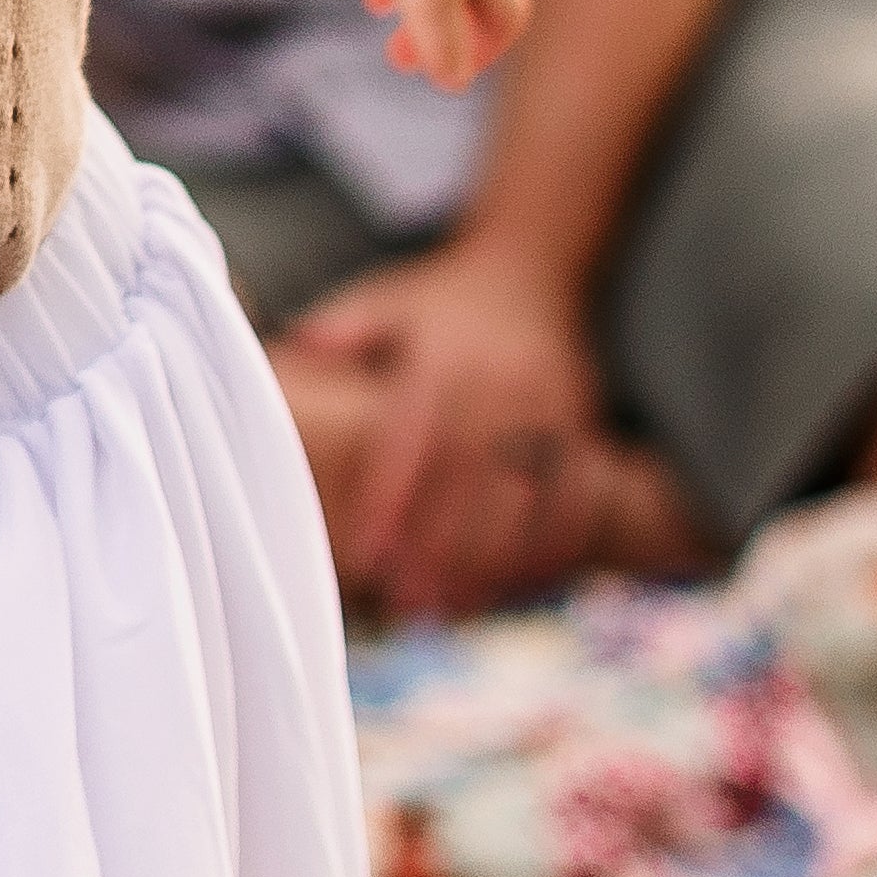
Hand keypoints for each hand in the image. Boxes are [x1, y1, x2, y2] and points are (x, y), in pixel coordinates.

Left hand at [287, 234, 598, 614]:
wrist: (531, 266)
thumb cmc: (441, 300)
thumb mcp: (387, 300)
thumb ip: (340, 329)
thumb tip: (293, 349)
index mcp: (443, 357)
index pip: (411, 439)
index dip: (390, 499)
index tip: (368, 554)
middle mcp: (499, 382)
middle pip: (469, 480)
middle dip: (440, 548)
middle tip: (410, 604)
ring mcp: (548, 404)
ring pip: (525, 497)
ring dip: (493, 560)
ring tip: (457, 610)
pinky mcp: (583, 422)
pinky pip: (577, 494)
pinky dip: (553, 544)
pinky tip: (524, 585)